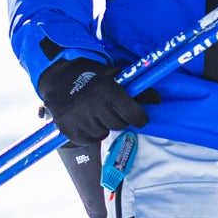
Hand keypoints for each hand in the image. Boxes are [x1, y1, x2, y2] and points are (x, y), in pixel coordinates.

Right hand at [38, 56, 157, 145]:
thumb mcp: (113, 77)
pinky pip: (89, 140)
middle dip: (118, 118)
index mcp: (106, 90)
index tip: (140, 118)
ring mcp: (79, 119)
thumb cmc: (91, 77)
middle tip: (110, 109)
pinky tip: (85, 120)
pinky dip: (90, 133)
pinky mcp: (69, 129)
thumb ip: (135, 90)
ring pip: (104, 133)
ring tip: (94, 112)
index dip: (139, 117)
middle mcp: (93, 105)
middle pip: (119, 124)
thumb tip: (159, 100)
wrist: (59, 78)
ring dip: (103, 125)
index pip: (132, 113)